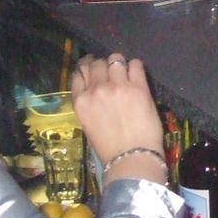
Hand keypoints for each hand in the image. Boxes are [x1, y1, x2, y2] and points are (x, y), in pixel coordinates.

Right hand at [71, 55, 164, 181]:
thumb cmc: (109, 148)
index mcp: (80, 101)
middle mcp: (96, 89)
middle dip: (104, 65)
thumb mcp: (88, 124)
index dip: (87, 67)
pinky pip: (135, 64)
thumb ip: (89, 103)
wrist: (131, 158)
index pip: (79, 72)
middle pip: (97, 63)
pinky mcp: (138, 87)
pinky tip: (137, 77)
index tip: (93, 67)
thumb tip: (96, 90)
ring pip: (115, 59)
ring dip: (120, 64)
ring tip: (125, 73)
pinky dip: (136, 67)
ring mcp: (117, 86)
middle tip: (112, 72)